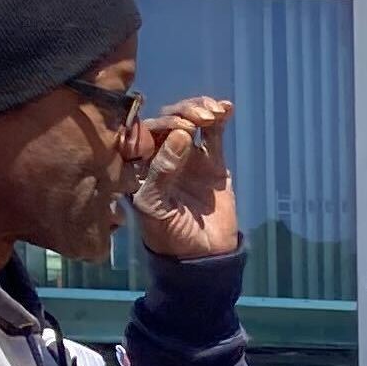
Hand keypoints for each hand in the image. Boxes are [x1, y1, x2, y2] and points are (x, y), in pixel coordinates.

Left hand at [124, 97, 238, 260]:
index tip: (178, 127)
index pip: (144, 132)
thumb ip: (162, 171)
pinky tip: (225, 108)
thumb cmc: (169, 235)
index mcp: (141, 165)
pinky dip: (219, 119)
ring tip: (213, 113)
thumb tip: (180, 134)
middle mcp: (162, 156)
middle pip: (168, 121)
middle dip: (182, 113)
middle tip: (198, 120)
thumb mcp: (155, 207)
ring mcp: (188, 158)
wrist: (204, 257)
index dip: (160, 123)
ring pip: (190, 122)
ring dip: (199, 111)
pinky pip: (214, 135)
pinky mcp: (212, 163)